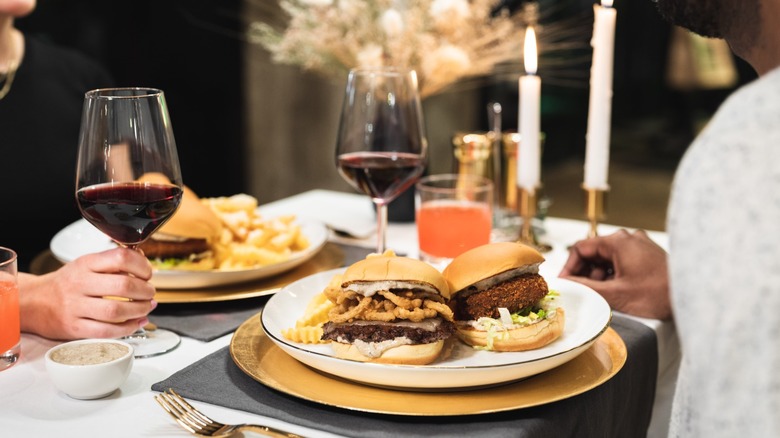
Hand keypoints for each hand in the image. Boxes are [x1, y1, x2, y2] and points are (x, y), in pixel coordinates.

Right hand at [19, 247, 156, 339]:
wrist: (34, 302)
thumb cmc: (68, 283)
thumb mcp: (88, 264)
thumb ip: (114, 262)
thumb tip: (143, 260)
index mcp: (86, 263)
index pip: (121, 257)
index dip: (142, 266)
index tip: (147, 273)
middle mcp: (80, 283)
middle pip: (123, 286)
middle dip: (145, 291)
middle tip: (150, 293)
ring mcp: (75, 307)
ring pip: (116, 310)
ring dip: (139, 310)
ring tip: (147, 307)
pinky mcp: (74, 328)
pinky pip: (106, 331)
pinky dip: (128, 328)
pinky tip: (137, 322)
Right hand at [559, 229, 671, 319]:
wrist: (693, 298)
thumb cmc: (659, 294)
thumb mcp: (616, 294)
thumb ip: (586, 288)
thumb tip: (567, 285)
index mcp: (619, 242)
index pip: (581, 248)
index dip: (569, 267)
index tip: (566, 283)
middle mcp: (629, 239)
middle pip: (595, 252)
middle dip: (585, 273)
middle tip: (581, 291)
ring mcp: (640, 246)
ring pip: (608, 259)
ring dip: (600, 276)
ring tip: (601, 295)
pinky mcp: (648, 256)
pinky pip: (622, 262)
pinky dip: (614, 275)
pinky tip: (616, 291)